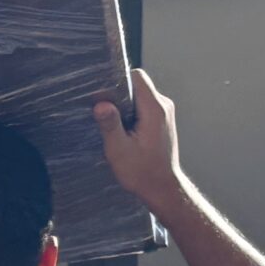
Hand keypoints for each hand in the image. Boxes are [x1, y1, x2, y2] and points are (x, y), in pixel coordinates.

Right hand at [94, 67, 183, 209]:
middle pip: (137, 84)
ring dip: (125, 105)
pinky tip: (123, 130)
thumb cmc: (143, 173)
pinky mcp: (161, 119)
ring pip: (140, 94)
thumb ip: (110, 125)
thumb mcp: (120, 151)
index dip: (118, 80)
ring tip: (115, 125)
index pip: (137, 77)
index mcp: (154, 109)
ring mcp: (164, 112)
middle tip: (106, 114)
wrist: (163, 189)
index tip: (103, 93)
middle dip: (119, 94)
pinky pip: (143, 105)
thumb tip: (100, 104)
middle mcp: (163, 106)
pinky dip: (131, 112)